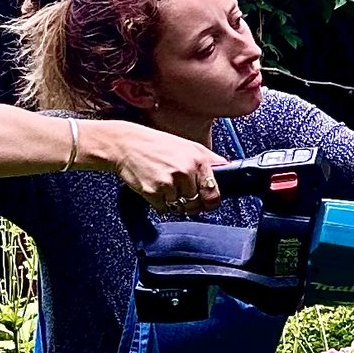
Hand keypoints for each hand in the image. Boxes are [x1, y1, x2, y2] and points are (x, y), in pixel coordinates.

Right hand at [88, 122, 220, 210]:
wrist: (126, 144)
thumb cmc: (156, 144)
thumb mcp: (189, 145)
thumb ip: (210, 159)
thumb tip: (227, 168)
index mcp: (198, 161)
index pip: (214, 194)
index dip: (210, 202)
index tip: (207, 203)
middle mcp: (185, 172)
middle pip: (196, 204)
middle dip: (191, 203)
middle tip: (182, 193)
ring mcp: (169, 183)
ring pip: (179, 207)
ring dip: (173, 201)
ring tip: (165, 184)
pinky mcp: (153, 192)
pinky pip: (163, 209)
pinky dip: (160, 203)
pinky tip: (155, 187)